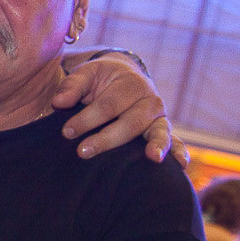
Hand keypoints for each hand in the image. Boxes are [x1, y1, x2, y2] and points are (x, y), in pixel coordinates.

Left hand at [51, 54, 184, 163]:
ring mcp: (159, 118)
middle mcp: (150, 100)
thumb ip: (72, 86)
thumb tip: (58, 102)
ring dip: (156, 145)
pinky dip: (180, 152)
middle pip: (131, 122)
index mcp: (131, 83)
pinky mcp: (162, 131)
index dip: (87, 118)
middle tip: (82, 152)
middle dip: (107, 138)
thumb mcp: (86, 74)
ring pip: (158, 131)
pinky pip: (176, 141)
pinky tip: (181, 165)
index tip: (66, 131)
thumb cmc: (100, 79)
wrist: (121, 78)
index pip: (109, 104)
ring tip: (152, 158)